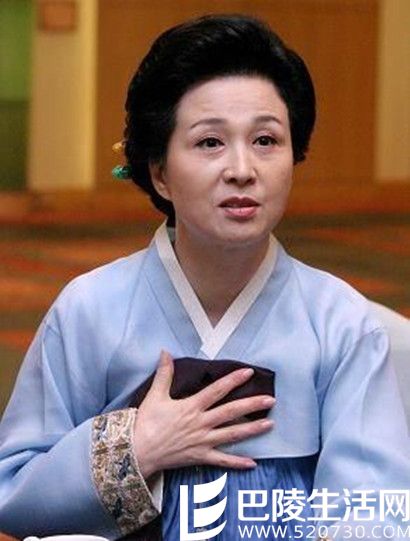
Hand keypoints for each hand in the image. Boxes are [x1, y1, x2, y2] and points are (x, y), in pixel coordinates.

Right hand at [133, 350, 274, 477]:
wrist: (137, 451)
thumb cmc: (146, 422)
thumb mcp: (156, 395)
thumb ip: (164, 373)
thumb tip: (165, 351)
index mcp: (192, 406)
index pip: (217, 390)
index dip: (233, 380)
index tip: (249, 373)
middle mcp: (201, 423)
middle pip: (231, 412)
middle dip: (252, 405)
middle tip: (271, 400)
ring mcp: (202, 441)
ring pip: (232, 435)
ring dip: (252, 430)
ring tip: (270, 424)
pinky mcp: (200, 457)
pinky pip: (222, 460)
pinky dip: (237, 462)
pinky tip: (253, 462)